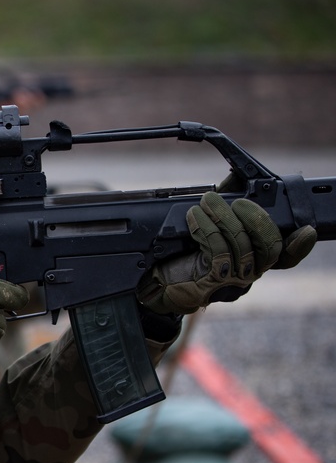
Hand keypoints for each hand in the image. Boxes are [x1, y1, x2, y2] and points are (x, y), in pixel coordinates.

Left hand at [138, 191, 316, 313]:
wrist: (155, 279)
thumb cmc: (181, 253)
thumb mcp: (208, 227)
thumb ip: (226, 208)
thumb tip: (236, 180)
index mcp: (253, 259)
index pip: (286, 257)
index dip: (300, 246)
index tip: (306, 230)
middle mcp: (248, 272)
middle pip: (271, 248)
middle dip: (256, 218)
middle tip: (237, 202)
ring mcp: (232, 280)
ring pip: (242, 246)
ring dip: (223, 217)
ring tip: (206, 201)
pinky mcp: (211, 282)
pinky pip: (218, 252)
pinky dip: (206, 229)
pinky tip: (194, 217)